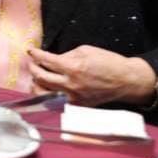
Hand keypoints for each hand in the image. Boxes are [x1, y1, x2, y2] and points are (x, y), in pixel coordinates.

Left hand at [27, 45, 157, 107]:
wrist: (126, 81)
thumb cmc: (108, 63)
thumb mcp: (86, 51)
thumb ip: (66, 55)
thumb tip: (52, 59)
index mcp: (73, 68)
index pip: (46, 61)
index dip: (35, 54)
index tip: (30, 51)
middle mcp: (71, 85)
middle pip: (41, 78)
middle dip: (33, 68)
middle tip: (32, 63)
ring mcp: (74, 98)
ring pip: (44, 93)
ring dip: (36, 83)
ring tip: (37, 76)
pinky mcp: (78, 105)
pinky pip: (56, 101)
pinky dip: (49, 94)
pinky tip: (48, 87)